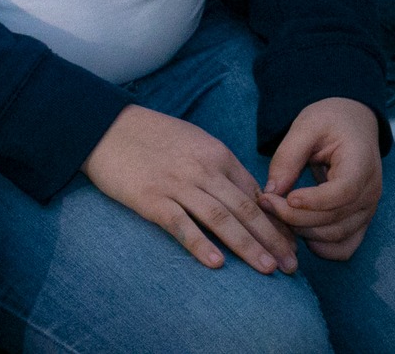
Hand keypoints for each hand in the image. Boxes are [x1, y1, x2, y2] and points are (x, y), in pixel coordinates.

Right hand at [83, 104, 296, 274]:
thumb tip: (249, 197)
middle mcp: (202, 169)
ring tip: (267, 270)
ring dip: (247, 246)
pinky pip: (181, 224)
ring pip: (221, 219)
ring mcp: (176, 184)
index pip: (255, 193)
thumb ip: (220, 167)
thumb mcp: (194, 141)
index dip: (277, 222)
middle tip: (291, 267)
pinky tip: (217, 264)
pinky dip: (200, 244)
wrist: (103, 126)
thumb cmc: (150, 135)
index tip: (291, 244)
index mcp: (216, 154)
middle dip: (273, 239)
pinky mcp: (151, 198)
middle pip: (246, 209)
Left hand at [260, 97, 382, 260]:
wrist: (354, 124)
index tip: (285, 198)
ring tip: (274, 212)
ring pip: (336, 237)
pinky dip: (321, 248)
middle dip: (294, 216)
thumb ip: (287, 157)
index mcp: (361, 164)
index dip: (314, 201)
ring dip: (302, 232)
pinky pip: (345, 247)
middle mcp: (370, 193)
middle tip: (264, 201)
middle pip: (334, 218)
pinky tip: (296, 233)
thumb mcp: (306, 126)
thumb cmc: (329, 120)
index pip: (343, 192)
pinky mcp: (359, 221)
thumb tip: (271, 191)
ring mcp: (367, 210)